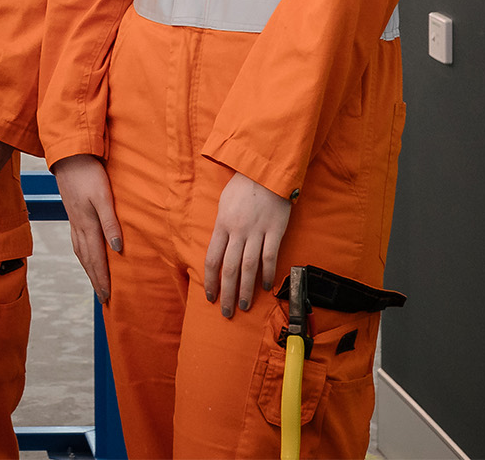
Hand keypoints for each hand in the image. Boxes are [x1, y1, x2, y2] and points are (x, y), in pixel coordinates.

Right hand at [51, 154, 123, 301]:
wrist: (69, 156)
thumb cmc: (88, 173)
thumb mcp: (103, 196)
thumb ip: (110, 222)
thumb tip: (117, 249)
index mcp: (88, 225)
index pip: (96, 258)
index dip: (102, 278)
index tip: (108, 295)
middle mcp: (79, 226)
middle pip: (87, 259)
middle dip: (95, 279)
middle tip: (103, 297)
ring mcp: (74, 220)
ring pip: (80, 251)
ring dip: (88, 268)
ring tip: (95, 280)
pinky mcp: (73, 213)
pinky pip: (77, 240)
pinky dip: (82, 253)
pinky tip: (85, 253)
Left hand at [203, 172, 292, 316]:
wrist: (266, 172)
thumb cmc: (243, 187)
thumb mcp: (224, 204)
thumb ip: (222, 227)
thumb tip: (221, 249)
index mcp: (222, 225)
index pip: (212, 259)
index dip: (210, 280)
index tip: (210, 296)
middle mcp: (237, 231)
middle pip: (229, 268)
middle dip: (227, 293)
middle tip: (226, 312)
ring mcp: (256, 232)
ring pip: (249, 267)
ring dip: (246, 289)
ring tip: (244, 306)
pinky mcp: (274, 231)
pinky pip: (270, 257)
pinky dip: (267, 274)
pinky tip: (265, 287)